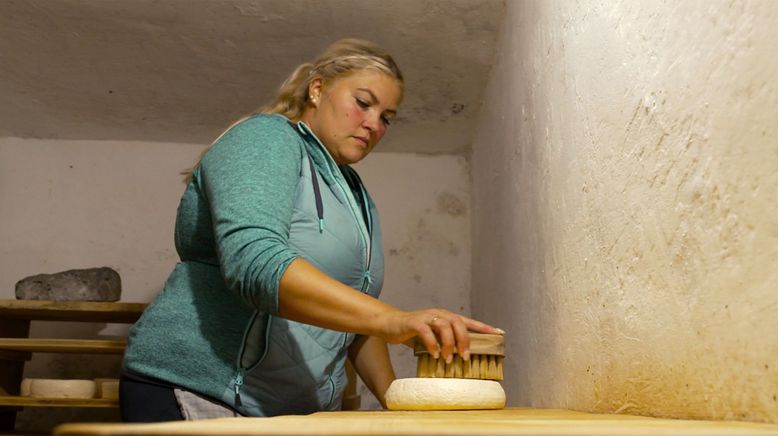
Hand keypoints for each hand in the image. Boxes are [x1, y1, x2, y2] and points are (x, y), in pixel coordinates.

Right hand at [377, 309, 503, 362]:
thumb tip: (459, 358)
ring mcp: (426, 317)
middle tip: (465, 357)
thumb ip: (444, 343)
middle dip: (465, 340)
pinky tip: (434, 355)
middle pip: (459, 323)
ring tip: (449, 359)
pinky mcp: (414, 322)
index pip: (468, 321)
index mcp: (446, 317)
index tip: (499, 333)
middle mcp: (439, 314)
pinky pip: (427, 332)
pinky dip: (433, 345)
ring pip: (445, 326)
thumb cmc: (412, 332)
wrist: (389, 324)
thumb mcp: (432, 337)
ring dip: (449, 344)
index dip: (484, 327)